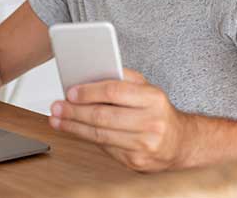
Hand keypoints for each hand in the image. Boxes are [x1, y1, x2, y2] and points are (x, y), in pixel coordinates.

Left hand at [48, 68, 192, 171]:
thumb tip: (89, 75)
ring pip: (100, 135)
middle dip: (74, 111)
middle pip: (103, 116)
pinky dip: (88, 139)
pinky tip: (76, 131)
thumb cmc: (157, 111)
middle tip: (56, 107)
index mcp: (153, 98)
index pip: (114, 91)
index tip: (70, 92)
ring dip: (74, 127)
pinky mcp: (137, 162)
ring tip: (58, 120)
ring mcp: (145, 145)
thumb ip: (122, 79)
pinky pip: (106, 148)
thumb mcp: (147, 88)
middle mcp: (152, 122)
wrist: (180, 142)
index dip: (88, 91)